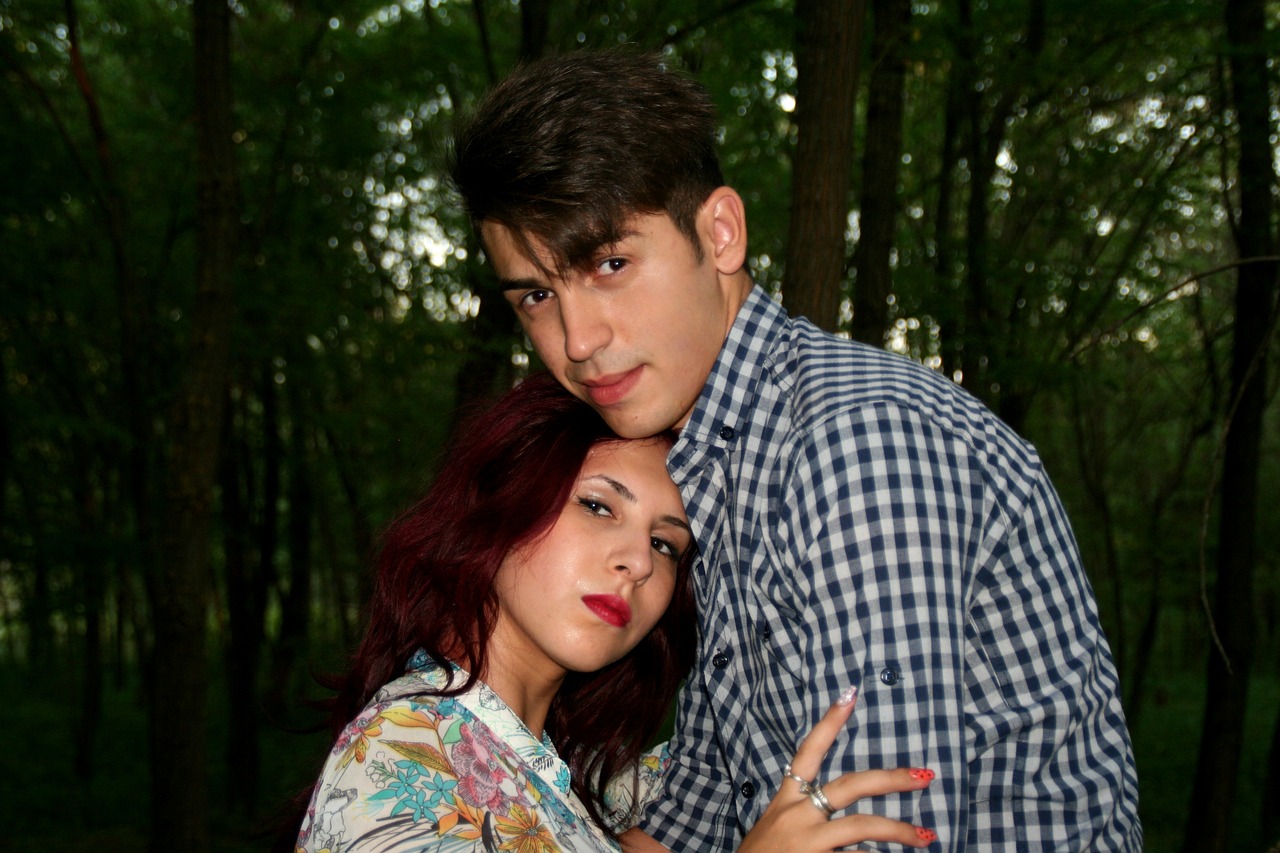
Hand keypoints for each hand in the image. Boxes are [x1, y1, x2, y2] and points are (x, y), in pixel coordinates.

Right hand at [736, 688, 936, 851]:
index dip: (829, 723)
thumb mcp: (776, 829)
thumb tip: (840, 813)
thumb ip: (805, 815)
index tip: (850, 695)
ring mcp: (807, 840)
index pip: (808, 752)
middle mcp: (796, 814)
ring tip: (926, 837)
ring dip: (899, 830)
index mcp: (786, 800)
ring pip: (862, 826)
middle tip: (924, 775)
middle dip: (891, 779)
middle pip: (850, 786)